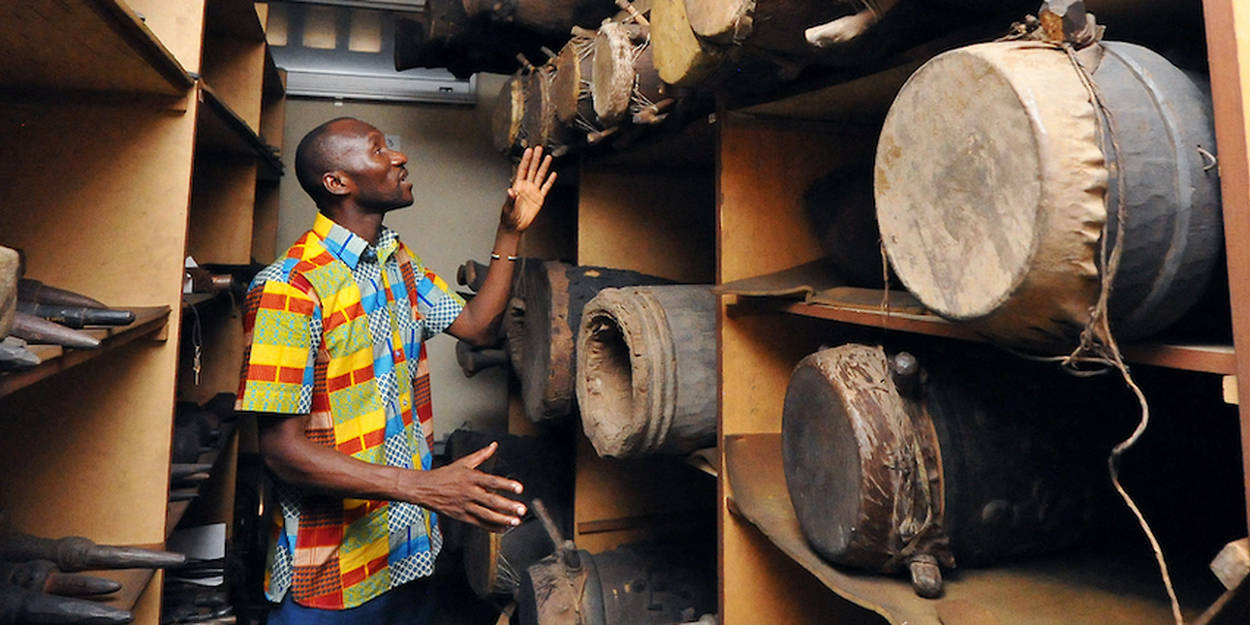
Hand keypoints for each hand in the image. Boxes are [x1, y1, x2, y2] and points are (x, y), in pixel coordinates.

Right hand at [403, 442, 527, 531]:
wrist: (424, 488)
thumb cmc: (444, 475)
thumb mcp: (463, 462)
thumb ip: (481, 455)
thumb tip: (494, 445)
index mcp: (471, 477)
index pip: (492, 481)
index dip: (507, 485)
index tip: (519, 488)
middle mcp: (469, 492)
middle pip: (491, 500)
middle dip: (508, 506)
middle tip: (522, 509)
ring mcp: (465, 506)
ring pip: (486, 514)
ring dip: (502, 519)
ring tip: (516, 521)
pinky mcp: (461, 516)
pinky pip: (478, 523)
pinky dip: (491, 527)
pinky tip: (503, 528)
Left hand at [502, 146, 556, 232]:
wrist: (514, 226)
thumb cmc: (508, 216)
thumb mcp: (507, 208)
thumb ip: (510, 199)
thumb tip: (510, 190)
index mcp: (517, 186)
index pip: (522, 170)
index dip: (526, 160)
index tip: (528, 150)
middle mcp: (526, 186)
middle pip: (532, 169)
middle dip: (536, 159)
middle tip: (539, 148)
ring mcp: (533, 192)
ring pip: (540, 176)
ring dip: (544, 167)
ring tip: (548, 157)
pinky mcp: (539, 199)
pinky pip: (545, 188)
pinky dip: (549, 181)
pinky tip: (553, 174)